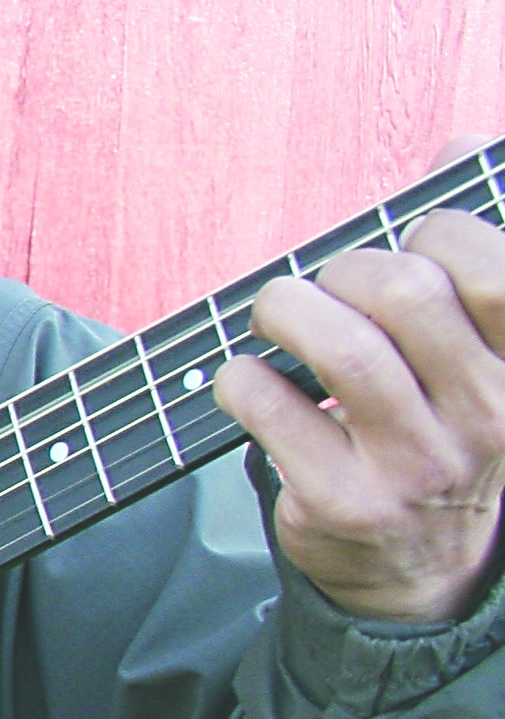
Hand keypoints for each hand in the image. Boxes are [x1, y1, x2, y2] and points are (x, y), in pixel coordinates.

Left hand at [213, 203, 504, 623]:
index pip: (493, 269)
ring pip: (331, 339)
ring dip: (283, 309)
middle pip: (400, 290)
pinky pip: (264, 400)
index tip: (409, 249)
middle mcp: (485, 419)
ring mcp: (414, 465)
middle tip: (329, 291)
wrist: (418, 574)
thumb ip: (472, 255)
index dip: (436, 234)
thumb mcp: (478, 353)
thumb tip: (458, 144)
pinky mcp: (340, 501)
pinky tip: (255, 384)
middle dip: (343, 268)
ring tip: (279, 321)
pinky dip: (240, 375)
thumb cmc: (437, 428)